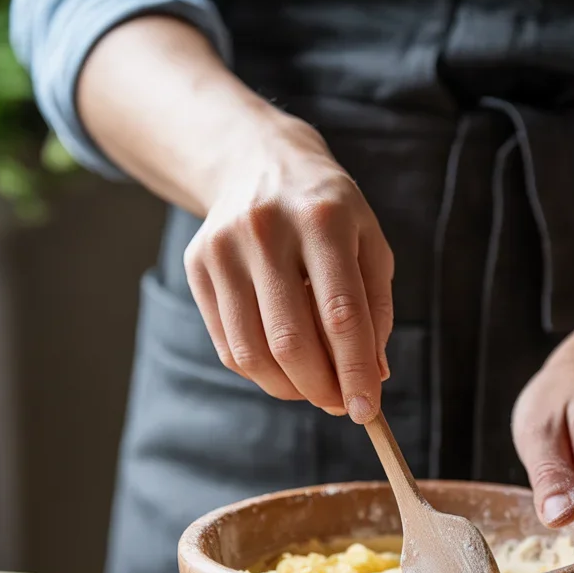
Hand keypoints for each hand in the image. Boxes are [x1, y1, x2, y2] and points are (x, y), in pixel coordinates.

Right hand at [183, 111, 392, 422]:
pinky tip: (284, 366)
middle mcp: (266, 231)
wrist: (259, 161)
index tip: (367, 411)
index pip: (341, 314)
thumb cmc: (328, 213)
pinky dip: (261, 372)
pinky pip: (228, 346)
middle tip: (340, 404)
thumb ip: (376, 310)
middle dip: (321, 388)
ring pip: (253, 352)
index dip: (354, 370)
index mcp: (323, 219)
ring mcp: (224, 249)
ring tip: (314, 387)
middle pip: (291, 340)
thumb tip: (373, 376)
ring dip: (289, 388)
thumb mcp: (369, 243)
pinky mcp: (197, 267)